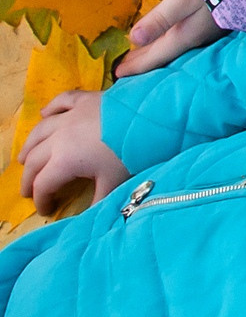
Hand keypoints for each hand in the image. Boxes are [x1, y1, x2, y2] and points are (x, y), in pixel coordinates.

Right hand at [19, 89, 127, 215]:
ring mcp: (70, 116)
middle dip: (28, 179)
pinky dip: (50, 108)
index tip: (46, 210)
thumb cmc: (132, 153)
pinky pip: (60, 102)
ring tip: (23, 158)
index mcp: (64, 161)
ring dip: (29, 147)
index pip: (43, 185)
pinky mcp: (85, 99)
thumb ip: (98, 200)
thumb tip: (89, 217)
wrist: (152, 118)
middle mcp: (59, 138)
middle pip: (34, 161)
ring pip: (39, 131)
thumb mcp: (114, 181)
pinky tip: (45, 113)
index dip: (42, 200)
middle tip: (27, 190)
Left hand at [117, 0, 222, 76]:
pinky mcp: (216, 20)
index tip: (117, 74)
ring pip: (175, 45)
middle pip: (164, 52)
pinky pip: (185, 37)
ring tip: (143, 53)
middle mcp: (197, 36)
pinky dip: (170, 41)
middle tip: (125, 67)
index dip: (136, 65)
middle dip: (144, 59)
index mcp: (187, 34)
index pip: (156, 56)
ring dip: (157, 50)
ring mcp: (209, 29)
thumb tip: (134, 38)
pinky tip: (171, 37)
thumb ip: (160, 18)